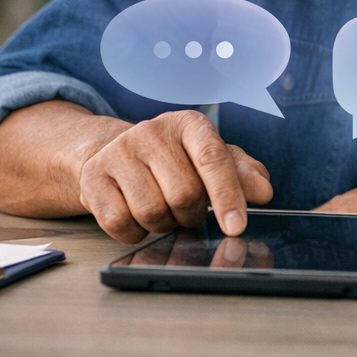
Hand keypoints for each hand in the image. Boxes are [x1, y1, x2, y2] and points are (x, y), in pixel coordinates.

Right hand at [75, 109, 273, 242]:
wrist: (114, 152)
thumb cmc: (173, 160)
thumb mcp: (211, 159)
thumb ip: (242, 173)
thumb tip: (262, 190)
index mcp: (189, 124)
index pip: (212, 158)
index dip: (227, 195)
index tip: (236, 225)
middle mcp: (152, 131)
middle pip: (183, 195)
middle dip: (190, 215)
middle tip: (186, 210)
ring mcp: (119, 152)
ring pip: (152, 212)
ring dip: (163, 224)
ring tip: (161, 208)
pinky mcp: (94, 177)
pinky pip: (121, 224)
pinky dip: (135, 232)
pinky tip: (136, 215)